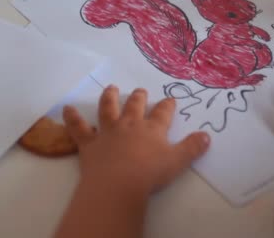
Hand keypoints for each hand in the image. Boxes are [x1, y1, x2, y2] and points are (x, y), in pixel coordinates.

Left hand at [63, 85, 209, 196]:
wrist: (118, 183)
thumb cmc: (150, 173)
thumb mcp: (177, 161)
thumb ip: (192, 147)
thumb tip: (207, 135)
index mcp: (152, 129)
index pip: (162, 113)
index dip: (167, 105)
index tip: (170, 99)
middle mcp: (129, 125)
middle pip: (135, 106)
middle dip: (139, 97)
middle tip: (141, 91)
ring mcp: (108, 132)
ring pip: (108, 109)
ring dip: (110, 98)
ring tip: (111, 88)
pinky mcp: (89, 143)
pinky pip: (78, 128)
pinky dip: (72, 118)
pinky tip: (66, 109)